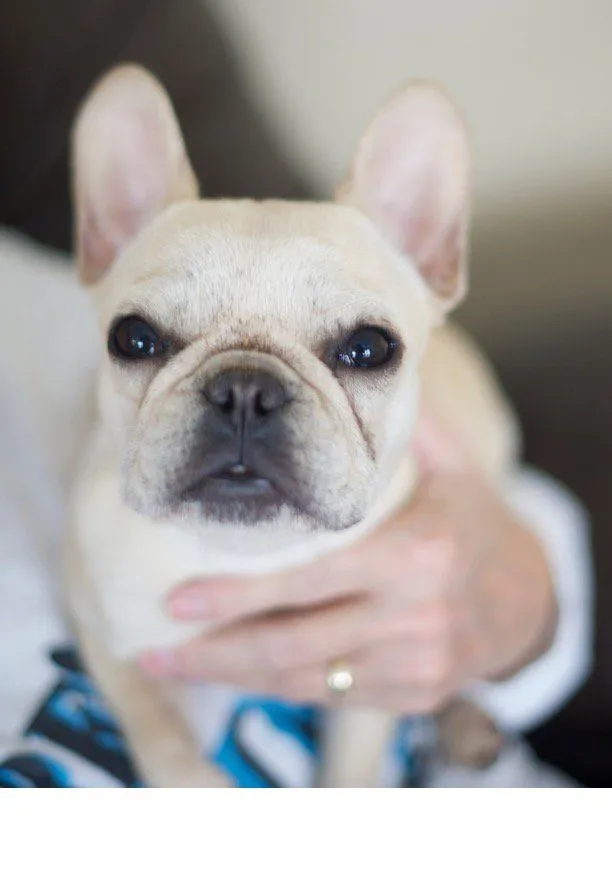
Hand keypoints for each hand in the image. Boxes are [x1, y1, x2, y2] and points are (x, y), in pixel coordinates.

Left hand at [141, 433, 556, 714]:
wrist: (528, 600)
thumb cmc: (473, 524)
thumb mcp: (452, 468)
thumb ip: (407, 425)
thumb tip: (365, 360)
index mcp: (416, 553)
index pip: (309, 579)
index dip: (238, 595)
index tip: (177, 599)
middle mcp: (413, 615)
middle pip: (294, 643)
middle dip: (215, 650)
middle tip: (155, 648)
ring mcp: (413, 664)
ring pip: (305, 680)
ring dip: (233, 678)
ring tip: (175, 667)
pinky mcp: (413, 696)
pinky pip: (332, 699)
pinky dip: (279, 689)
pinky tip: (237, 677)